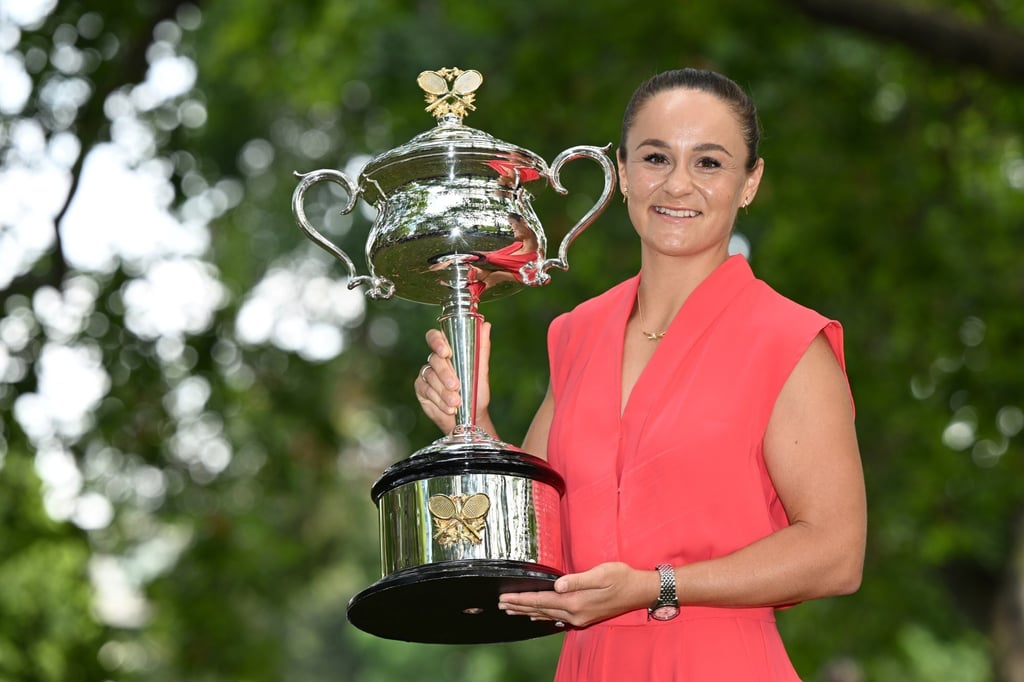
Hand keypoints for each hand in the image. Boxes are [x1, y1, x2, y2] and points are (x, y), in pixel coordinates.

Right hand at [414, 323, 491, 434]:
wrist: (471, 419)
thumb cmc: (476, 394)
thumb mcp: (481, 371)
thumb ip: (481, 348)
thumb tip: (485, 325)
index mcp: (448, 352)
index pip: (436, 338)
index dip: (437, 342)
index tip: (446, 352)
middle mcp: (436, 361)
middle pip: (434, 359)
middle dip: (445, 374)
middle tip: (456, 386)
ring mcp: (427, 375)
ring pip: (430, 376)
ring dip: (443, 391)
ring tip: (456, 402)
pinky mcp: (421, 389)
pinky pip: (426, 390)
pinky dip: (438, 400)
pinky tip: (448, 407)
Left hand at [498, 562, 656, 628]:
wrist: (640, 591)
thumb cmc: (622, 578)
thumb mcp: (601, 573)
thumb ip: (578, 579)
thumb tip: (557, 585)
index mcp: (576, 602)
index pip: (542, 601)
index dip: (522, 599)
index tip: (505, 597)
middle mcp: (575, 613)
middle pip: (541, 610)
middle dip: (520, 606)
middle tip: (501, 604)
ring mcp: (580, 617)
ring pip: (547, 615)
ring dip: (528, 612)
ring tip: (512, 611)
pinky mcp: (584, 616)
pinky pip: (557, 618)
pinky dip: (543, 616)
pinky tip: (536, 616)